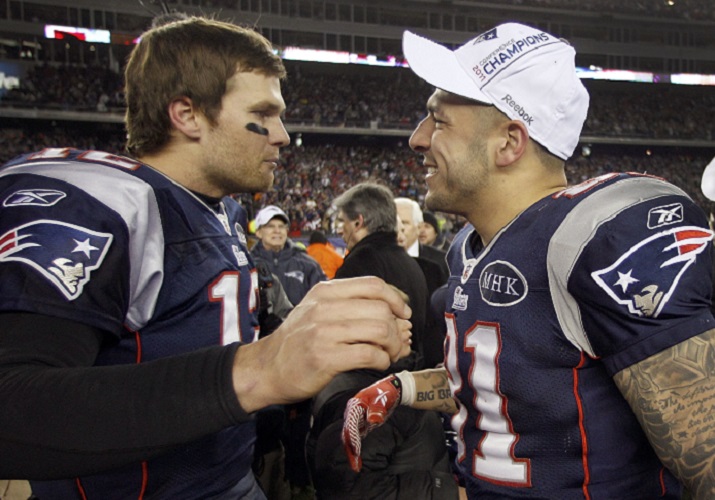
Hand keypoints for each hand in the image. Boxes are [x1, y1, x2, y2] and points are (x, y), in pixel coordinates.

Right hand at [232, 276, 411, 411]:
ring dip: (393, 345)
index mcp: (325, 292)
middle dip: (397, 328)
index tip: (403, 313)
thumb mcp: (316, 310)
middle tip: (396, 342)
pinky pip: (369, 354)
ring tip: (388, 354)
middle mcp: (324, 307)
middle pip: (381, 309)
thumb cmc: (297, 341)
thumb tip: (396, 315)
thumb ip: (349, 306)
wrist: (266, 368)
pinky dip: (381, 360)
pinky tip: (377, 363)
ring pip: (380, 330)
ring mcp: (324, 332)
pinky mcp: (325, 357)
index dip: (395, 299)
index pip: (373, 285)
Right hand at [342, 374, 401, 471]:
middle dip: (350, 450)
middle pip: (348, 434)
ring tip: (356, 467)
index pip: (351, 425)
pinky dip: (356, 449)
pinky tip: (358, 460)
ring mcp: (356, 419)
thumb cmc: (385, 392)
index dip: (353, 439)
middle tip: (355, 465)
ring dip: (352, 452)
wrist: (390, 390)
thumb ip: (376, 409)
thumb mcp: (382, 399)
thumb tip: (372, 421)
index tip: (356, 451)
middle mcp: (352, 413)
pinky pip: (356, 438)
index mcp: (354, 406)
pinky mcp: (361, 424)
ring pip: (350, 438)